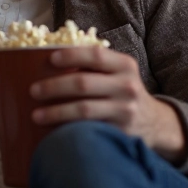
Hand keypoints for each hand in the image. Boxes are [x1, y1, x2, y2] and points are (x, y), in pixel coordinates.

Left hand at [29, 46, 186, 162]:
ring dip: (56, 112)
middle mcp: (127, 86)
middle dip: (54, 87)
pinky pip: (89, 128)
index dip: (71, 56)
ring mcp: (125, 110)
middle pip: (83, 84)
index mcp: (124, 65)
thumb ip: (93, 66)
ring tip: (36, 115)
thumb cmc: (122, 91)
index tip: (49, 59)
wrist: (154, 122)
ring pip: (84, 109)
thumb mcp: (117, 73)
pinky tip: (53, 130)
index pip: (95, 55)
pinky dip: (68, 128)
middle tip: (33, 91)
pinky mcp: (121, 132)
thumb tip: (47, 61)